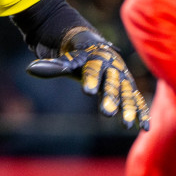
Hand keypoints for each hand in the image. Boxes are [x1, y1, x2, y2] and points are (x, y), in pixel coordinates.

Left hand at [26, 28, 149, 128]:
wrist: (97, 47)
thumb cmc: (78, 55)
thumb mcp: (65, 59)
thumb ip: (52, 66)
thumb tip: (31, 69)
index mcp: (97, 57)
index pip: (93, 69)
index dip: (91, 79)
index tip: (87, 92)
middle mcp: (113, 66)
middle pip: (112, 83)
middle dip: (111, 98)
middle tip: (107, 114)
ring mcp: (123, 77)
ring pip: (127, 93)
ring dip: (128, 109)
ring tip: (126, 125)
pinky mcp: (129, 88)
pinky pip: (136, 100)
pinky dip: (141, 112)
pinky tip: (144, 128)